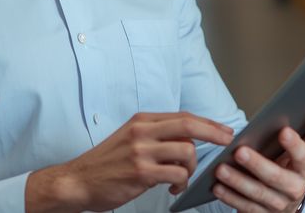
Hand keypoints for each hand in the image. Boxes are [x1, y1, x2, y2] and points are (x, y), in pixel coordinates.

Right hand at [26, 112, 233, 212]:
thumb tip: (189, 140)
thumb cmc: (106, 163)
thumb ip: (157, 135)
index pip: (183, 116)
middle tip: (227, 141)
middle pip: (189, 126)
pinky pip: (176, 174)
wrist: (78, 180)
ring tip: (181, 179)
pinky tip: (173, 188)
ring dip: (191, 168)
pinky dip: (181, 182)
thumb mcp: (130, 138)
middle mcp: (142, 131)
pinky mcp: (141, 172)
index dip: (208, 123)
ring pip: (186, 152)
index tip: (223, 130)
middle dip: (214, 133)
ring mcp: (141, 151)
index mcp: (142, 120)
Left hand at [212, 108, 304, 211]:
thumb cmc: (297, 164)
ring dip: (238, 182)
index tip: (284, 131)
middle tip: (240, 151)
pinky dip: (231, 197)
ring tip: (221, 168)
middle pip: (276, 177)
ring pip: (258, 194)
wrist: (289, 195)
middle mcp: (295, 188)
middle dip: (257, 165)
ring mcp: (279, 203)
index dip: (295, 145)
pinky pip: (245, 207)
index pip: (304, 156)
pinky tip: (218, 186)